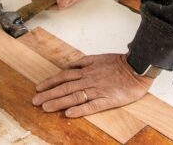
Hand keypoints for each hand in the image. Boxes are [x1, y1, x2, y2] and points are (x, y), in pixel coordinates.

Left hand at [32, 54, 152, 117]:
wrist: (137, 67)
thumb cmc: (119, 63)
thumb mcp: (98, 58)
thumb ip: (84, 61)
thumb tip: (70, 65)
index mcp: (87, 70)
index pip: (64, 76)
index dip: (50, 82)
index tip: (38, 88)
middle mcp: (89, 79)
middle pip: (65, 87)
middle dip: (48, 94)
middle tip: (35, 101)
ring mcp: (97, 89)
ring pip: (74, 96)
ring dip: (58, 102)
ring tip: (45, 108)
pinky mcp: (107, 99)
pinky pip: (91, 105)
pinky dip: (79, 109)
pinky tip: (68, 114)